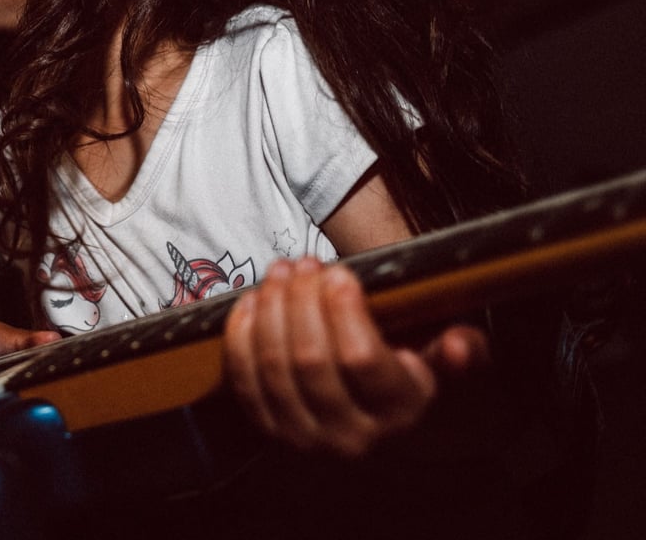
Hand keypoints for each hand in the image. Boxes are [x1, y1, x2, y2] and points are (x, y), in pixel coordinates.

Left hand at [222, 257, 487, 456]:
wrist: (367, 427)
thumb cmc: (401, 380)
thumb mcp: (437, 369)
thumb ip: (458, 354)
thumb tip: (459, 344)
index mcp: (397, 413)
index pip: (360, 359)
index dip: (343, 310)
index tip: (340, 272)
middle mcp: (349, 436)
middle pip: (309, 359)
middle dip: (301, 300)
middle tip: (302, 263)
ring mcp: (303, 439)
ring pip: (273, 366)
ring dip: (270, 309)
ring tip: (279, 272)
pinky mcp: (267, 432)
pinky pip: (243, 380)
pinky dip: (242, 334)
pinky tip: (252, 300)